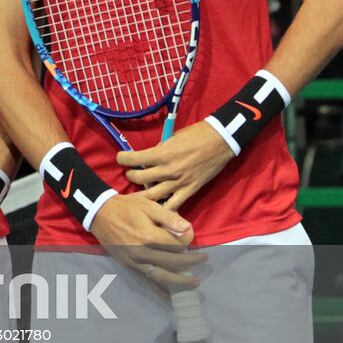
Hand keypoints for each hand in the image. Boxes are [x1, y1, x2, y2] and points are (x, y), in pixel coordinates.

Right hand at [89, 194, 203, 290]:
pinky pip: (147, 281)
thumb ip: (169, 217)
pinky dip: (160, 292)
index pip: (178, 244)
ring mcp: (135, 261)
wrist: (99, 213)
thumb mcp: (148, 204)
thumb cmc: (125, 207)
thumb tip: (188, 230)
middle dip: (191, 261)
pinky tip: (171, 299)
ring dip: (181, 281)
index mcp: (149, 235)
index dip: (189, 240)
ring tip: (195, 283)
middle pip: (174, 261)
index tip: (191, 235)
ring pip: (162, 276)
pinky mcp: (129, 266)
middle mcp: (143, 252)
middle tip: (204, 259)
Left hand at [118, 121, 234, 210]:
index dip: (122, 158)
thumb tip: (147, 158)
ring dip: (143, 192)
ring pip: (152, 195)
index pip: (132, 159)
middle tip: (132, 173)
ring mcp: (179, 182)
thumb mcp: (172, 138)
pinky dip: (163, 207)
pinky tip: (158, 205)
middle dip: (131, 175)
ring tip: (142, 188)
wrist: (220, 141)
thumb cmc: (196, 135)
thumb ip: (158, 149)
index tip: (121, 158)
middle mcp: (168, 170)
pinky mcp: (190, 190)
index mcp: (161, 154)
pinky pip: (173, 205)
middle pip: (139, 178)